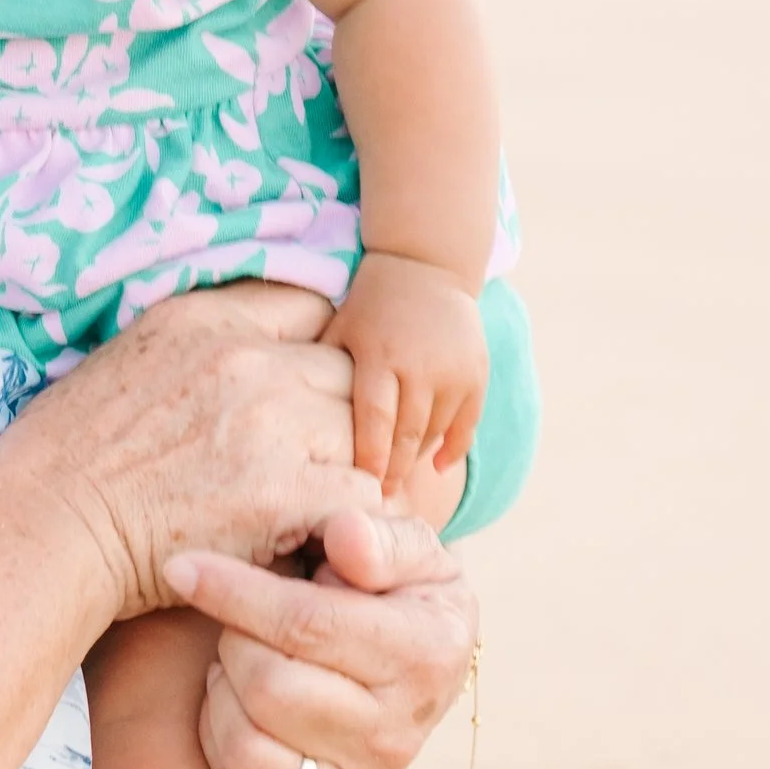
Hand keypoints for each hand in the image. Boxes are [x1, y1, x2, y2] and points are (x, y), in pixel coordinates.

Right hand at [13, 283, 377, 622]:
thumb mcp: (124, 362)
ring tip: (324, 509)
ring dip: (350, 471)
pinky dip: (355, 524)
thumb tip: (237, 365)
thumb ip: (191, 352)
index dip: (317, 353)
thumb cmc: (63, 460)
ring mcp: (271, 421)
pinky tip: (324, 544)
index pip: (310, 305)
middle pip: (348, 370)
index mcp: (202, 318)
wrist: (44, 526)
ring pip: (365, 432)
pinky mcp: (285, 492)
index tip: (305, 396)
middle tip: (319, 465)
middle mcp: (246, 357)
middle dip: (340, 417)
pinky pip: (366, 497)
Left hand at [164, 510, 478, 768]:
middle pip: (268, 682)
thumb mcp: (408, 551)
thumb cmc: (390, 594)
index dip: (234, 590)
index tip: (180, 566)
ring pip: (248, 737)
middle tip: (237, 614)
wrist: (403, 676)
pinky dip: (222, 730)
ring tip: (242, 652)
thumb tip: (345, 536)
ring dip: (225, 683)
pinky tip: (239, 698)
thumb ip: (379, 536)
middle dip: (233, 635)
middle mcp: (401, 728)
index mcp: (429, 651)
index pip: (308, 623)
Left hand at [325, 251, 487, 494]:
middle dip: (391, 472)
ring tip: (395, 483)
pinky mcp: (476, 374)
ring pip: (435, 434)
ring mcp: (453, 371)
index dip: (369, 458)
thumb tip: (293, 420)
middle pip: (407, 434)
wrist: (426, 266)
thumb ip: (322, 370)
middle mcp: (420, 365)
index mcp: (380, 355)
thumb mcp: (339, 328)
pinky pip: (466, 425)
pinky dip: (451, 449)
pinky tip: (434, 467)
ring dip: (415, 460)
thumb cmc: (369, 305)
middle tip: (376, 502)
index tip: (359, 490)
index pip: (374, 419)